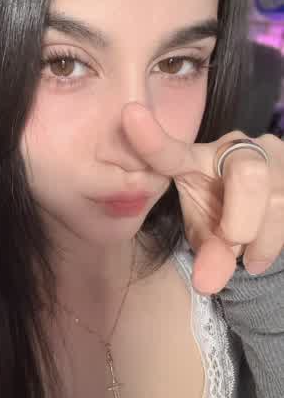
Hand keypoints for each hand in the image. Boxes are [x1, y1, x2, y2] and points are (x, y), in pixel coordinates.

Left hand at [122, 102, 283, 294]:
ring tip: (245, 251)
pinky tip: (259, 249)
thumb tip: (209, 282)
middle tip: (231, 243)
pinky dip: (273, 244)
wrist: (261, 206)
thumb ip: (206, 252)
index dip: (152, 139)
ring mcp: (275, 155)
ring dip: (260, 240)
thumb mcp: (205, 230)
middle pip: (249, 174)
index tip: (129, 114)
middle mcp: (238, 148)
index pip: (173, 152)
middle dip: (241, 221)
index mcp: (197, 159)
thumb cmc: (221, 212)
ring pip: (277, 201)